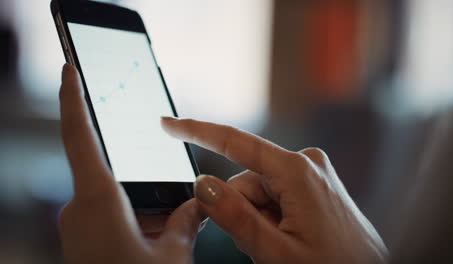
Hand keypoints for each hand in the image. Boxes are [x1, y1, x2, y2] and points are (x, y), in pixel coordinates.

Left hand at [59, 64, 203, 263]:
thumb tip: (201, 204)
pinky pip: (110, 212)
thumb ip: (188, 222)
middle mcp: (81, 208)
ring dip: (144, 205)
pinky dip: (136, 216)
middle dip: (145, 178)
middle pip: (112, 171)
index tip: (72, 70)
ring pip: (115, 195)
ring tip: (167, 231)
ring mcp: (80, 224)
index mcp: (99, 201)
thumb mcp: (173, 256)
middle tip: (169, 207)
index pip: (79, 136)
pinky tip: (157, 234)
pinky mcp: (84, 236)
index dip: (75, 99)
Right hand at [162, 118, 387, 263]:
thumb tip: (203, 184)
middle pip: (245, 181)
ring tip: (283, 245)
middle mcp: (306, 163)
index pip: (235, 143)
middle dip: (242, 212)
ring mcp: (311, 173)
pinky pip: (274, 195)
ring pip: (258, 192)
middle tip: (264, 245)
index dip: (197, 131)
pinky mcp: (313, 183)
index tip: (168, 123)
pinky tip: (290, 237)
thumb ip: (235, 217)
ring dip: (258, 219)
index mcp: (297, 172)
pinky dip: (271, 216)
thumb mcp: (276, 251)